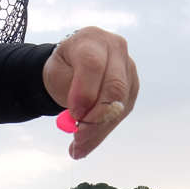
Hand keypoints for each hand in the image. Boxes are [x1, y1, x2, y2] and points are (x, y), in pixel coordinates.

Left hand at [42, 27, 138, 158]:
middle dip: (95, 118)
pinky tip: (86, 144)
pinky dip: (101, 133)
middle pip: (115, 87)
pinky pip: (120, 115)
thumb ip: (70, 90)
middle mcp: (116, 50)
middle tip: (77, 139)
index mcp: (92, 39)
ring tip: (78, 149)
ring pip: (120, 105)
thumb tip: (80, 120)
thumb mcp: (57, 74)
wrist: (74, 67)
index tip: (73, 115)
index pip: (93, 64)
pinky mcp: (132, 89)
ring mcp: (129, 69)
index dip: (84, 92)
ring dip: (98, 131)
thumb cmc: (64, 69)